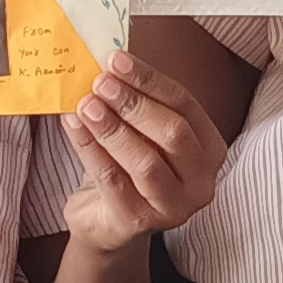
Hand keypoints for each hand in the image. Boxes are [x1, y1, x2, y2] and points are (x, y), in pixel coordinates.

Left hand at [57, 52, 225, 251]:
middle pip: (173, 133)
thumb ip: (136, 104)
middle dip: (134, 104)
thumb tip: (110, 64)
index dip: (150, 80)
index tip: (117, 60)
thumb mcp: (140, 134)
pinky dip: (90, 149)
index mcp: (209, 149)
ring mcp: (173, 207)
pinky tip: (72, 126)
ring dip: (112, 128)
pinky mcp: (138, 222)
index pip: (185, 105)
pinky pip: (113, 181)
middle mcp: (201, 181)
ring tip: (86, 105)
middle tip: (101, 83)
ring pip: (145, 162)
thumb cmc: (127, 169)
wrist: (105, 221)